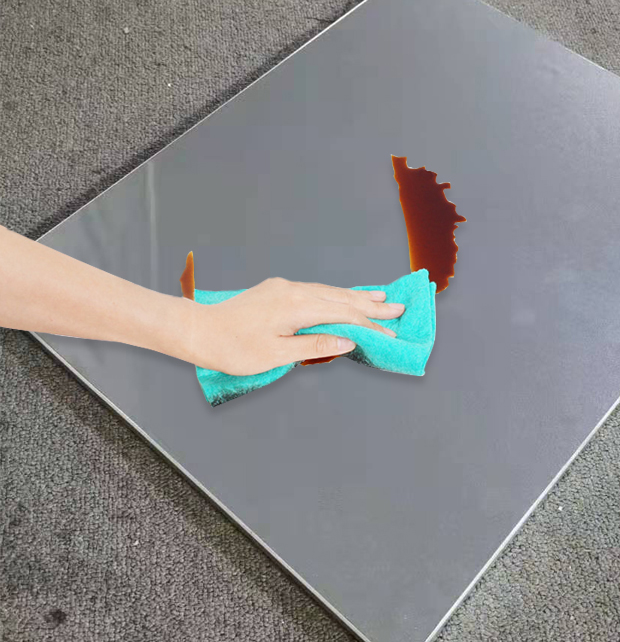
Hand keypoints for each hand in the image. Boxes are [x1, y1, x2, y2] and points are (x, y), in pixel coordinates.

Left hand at [184, 277, 404, 375]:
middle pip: (340, 297)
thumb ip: (315, 346)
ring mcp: (284, 287)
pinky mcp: (276, 289)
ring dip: (355, 296)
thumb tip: (348, 342)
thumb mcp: (276, 355)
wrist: (199, 330)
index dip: (370, 325)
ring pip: (328, 291)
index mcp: (297, 306)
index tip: (391, 333)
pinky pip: (315, 290)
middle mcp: (294, 290)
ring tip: (379, 298)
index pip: (343, 315)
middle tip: (398, 308)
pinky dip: (334, 295)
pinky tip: (342, 297)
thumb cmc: (233, 348)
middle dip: (370, 304)